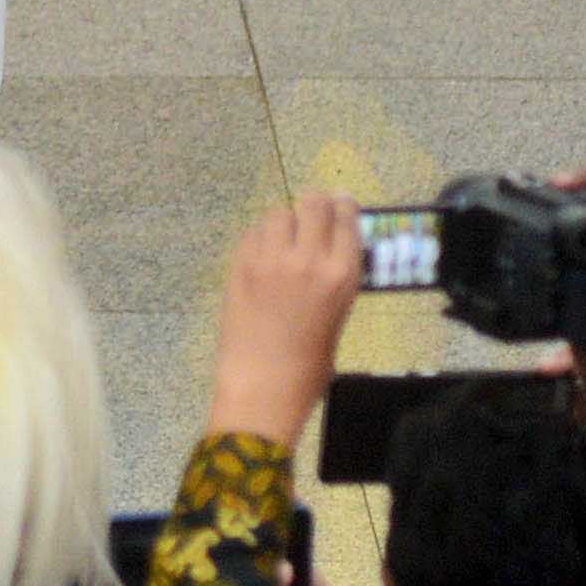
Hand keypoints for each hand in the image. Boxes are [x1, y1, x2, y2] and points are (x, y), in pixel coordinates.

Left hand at [209, 195, 372, 450]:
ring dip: (284, 220)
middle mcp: (307, 258)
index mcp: (341, 275)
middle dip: (315, 203)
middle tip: (313, 210)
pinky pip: (253, 233)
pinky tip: (263, 253)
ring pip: (278, 213)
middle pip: (312, 203)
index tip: (341, 202)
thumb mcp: (338, 316)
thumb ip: (334, 278)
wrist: (262, 383)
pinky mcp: (239, 264)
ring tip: (285, 237)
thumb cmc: (309, 363)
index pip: (346, 219)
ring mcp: (269, 258)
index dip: (343, 207)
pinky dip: (261, 236)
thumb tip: (329, 250)